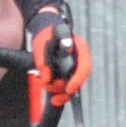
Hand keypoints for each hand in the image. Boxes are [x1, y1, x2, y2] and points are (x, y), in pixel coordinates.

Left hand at [26, 6, 87, 121]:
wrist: (44, 31)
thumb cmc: (45, 34)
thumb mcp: (42, 44)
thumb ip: (43, 60)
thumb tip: (46, 79)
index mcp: (79, 49)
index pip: (84, 67)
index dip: (78, 80)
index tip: (68, 89)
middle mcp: (79, 60)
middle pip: (77, 81)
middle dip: (62, 87)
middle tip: (46, 85)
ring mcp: (73, 68)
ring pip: (70, 86)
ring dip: (56, 89)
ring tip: (41, 82)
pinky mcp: (66, 74)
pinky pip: (65, 88)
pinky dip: (58, 93)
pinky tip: (51, 95)